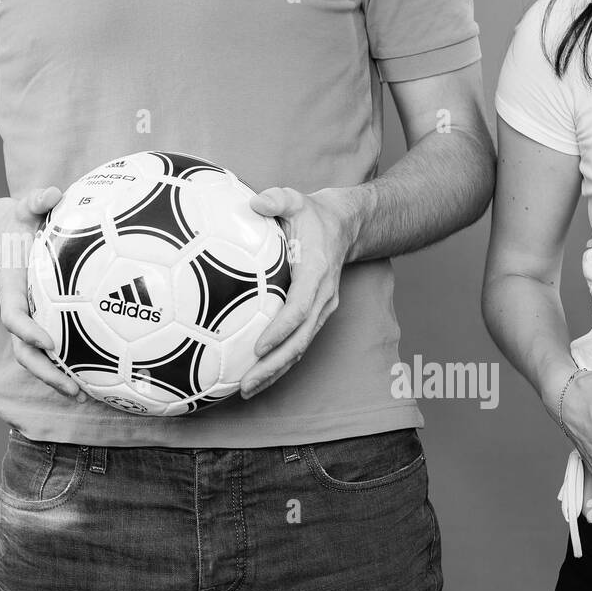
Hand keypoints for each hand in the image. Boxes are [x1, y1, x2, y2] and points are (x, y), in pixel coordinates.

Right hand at [0, 187, 83, 398]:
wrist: (2, 232)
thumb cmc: (18, 219)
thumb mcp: (23, 205)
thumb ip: (35, 199)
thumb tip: (52, 193)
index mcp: (12, 285)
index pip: (14, 315)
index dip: (28, 331)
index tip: (49, 342)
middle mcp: (19, 307)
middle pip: (25, 350)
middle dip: (45, 372)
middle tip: (73, 389)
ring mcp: (31, 317)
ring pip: (38, 356)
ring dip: (57, 377)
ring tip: (84, 395)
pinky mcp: (45, 320)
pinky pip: (55, 346)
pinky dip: (70, 362)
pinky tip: (98, 376)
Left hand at [240, 186, 364, 397]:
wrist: (345, 227)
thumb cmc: (313, 214)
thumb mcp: (297, 199)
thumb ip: (278, 199)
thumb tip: (255, 203)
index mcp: (317, 274)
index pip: (299, 309)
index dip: (280, 330)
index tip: (259, 347)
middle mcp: (323, 299)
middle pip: (299, 341)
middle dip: (274, 366)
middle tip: (246, 385)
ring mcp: (321, 310)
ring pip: (299, 349)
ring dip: (275, 372)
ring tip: (246, 391)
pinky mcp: (314, 316)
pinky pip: (296, 344)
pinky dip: (278, 363)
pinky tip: (254, 376)